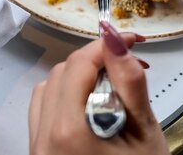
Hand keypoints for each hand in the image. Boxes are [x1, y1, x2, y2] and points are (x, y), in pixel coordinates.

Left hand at [28, 22, 168, 154]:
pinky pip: (40, 108)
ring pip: (47, 87)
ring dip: (76, 77)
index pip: (80, 65)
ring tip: (110, 87)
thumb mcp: (145, 135)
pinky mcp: (37, 150)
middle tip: (127, 65)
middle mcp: (43, 135)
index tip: (132, 39)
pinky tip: (87, 104)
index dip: (106, 45)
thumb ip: (130, 85)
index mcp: (68, 130)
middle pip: (62, 72)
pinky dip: (61, 95)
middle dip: (94, 62)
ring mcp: (36, 144)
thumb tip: (115, 40)